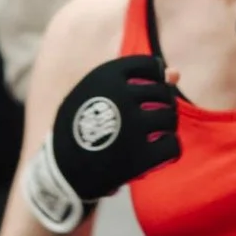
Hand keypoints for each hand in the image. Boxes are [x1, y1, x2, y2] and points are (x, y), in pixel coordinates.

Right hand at [22, 55, 181, 233]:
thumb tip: (176, 72)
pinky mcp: (139, 156)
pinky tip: (156, 154)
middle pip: (163, 93)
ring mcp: (131, 126)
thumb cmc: (82, 126)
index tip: (146, 93)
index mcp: (105, 76)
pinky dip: (168, 151)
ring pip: (171, 117)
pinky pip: (173, 146)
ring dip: (166, 127)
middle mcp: (120, 96)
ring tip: (151, 135)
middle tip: (148, 120)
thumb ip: (136, 82)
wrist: (59, 170)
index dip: (155, 79)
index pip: (150, 65)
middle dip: (161, 105)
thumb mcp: (98, 97)